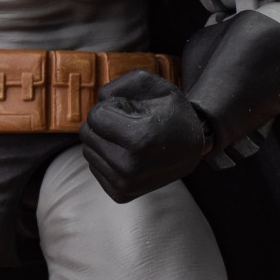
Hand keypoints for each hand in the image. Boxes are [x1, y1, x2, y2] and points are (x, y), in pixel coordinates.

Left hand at [80, 70, 212, 202]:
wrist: (192, 148)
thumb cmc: (171, 113)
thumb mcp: (153, 85)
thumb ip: (120, 84)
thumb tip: (98, 101)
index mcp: (140, 139)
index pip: (95, 116)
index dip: (112, 107)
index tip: (132, 111)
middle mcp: (130, 167)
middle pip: (87, 134)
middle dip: (104, 124)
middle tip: (131, 124)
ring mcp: (125, 184)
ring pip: (88, 151)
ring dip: (104, 141)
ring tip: (130, 140)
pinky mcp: (120, 194)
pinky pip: (94, 167)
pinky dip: (106, 157)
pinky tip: (127, 154)